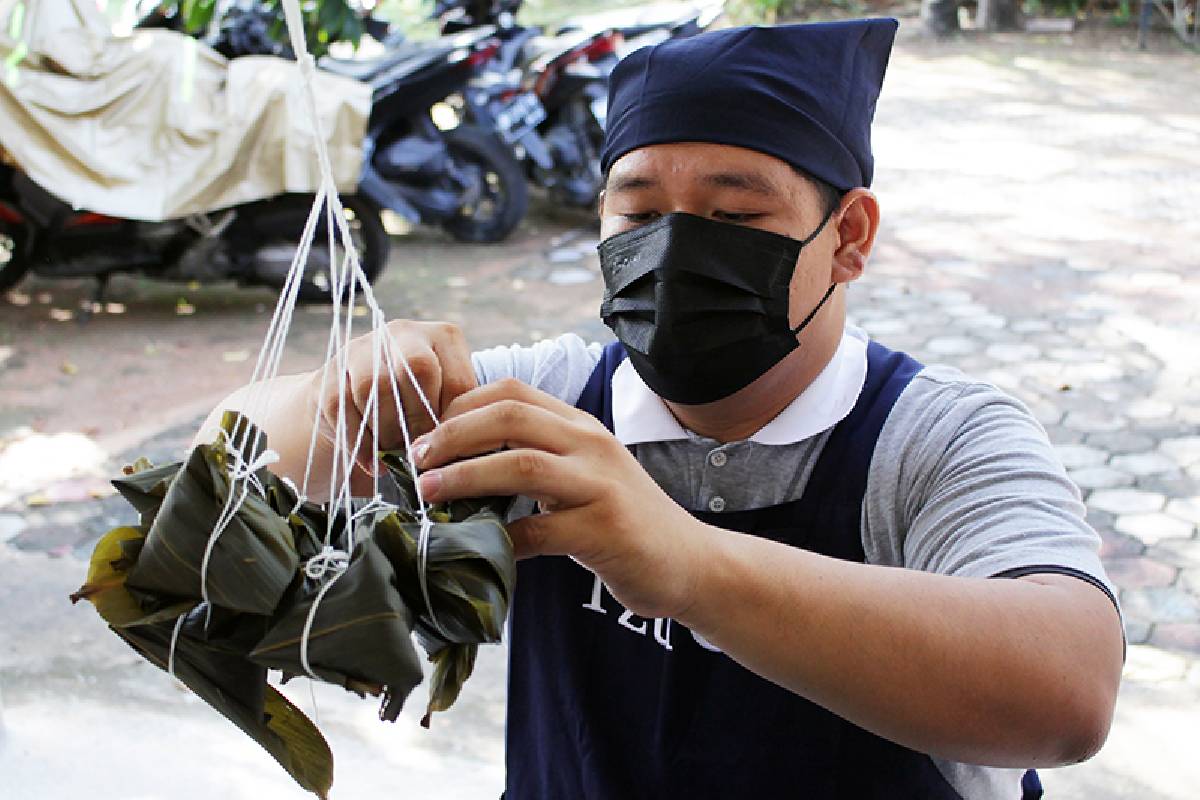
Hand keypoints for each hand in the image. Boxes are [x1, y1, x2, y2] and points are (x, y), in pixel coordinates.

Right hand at [308, 320, 476, 477]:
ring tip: (396, 454)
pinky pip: (341, 406)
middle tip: (420, 451)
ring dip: (387, 430)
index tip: (448, 447)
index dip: (452, 421)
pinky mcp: (329, 373)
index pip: (456, 379)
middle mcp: (401, 333)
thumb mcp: (445, 404)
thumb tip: (466, 448)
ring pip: (374, 385)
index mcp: (441, 338)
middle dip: (418, 420)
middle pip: (414, 368)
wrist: (359, 408)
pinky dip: (360, 442)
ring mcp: (361, 349)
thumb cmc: (417, 409)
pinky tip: (373, 462)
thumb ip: (458, 416)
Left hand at [411, 378, 712, 619]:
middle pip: (510, 416)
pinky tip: (479, 550)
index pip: (512, 392)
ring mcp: (599, 485)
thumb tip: (459, 465)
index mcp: (579, 427)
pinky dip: (501, 539)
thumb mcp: (582, 475)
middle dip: (451, 434)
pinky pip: (539, 531)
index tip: (427, 436)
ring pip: (520, 463)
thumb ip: (535, 461)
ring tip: (428, 495)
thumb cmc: (623, 520)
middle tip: (416, 460)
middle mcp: (590, 444)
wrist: (689, 561)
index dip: (460, 407)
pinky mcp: (603, 530)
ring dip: (464, 477)